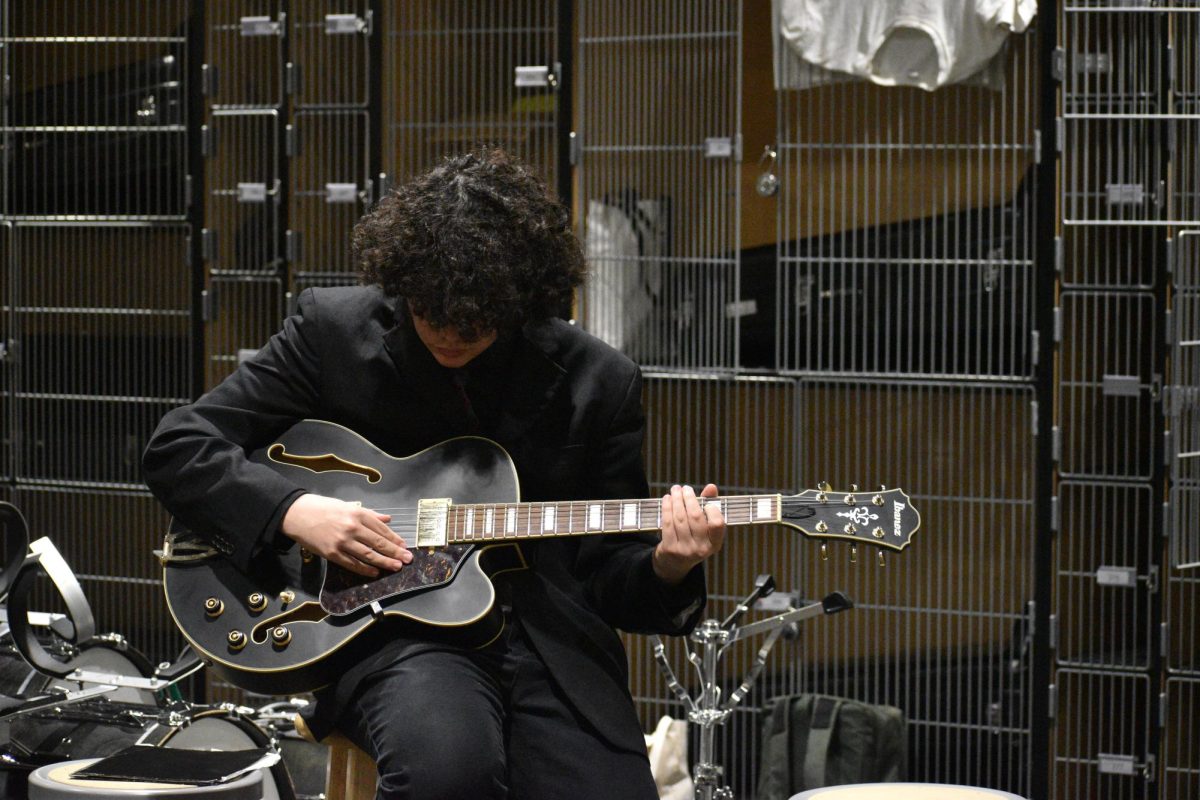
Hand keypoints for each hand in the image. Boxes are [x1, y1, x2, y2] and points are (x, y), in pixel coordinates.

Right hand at [280, 494, 412, 577]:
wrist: (297, 514)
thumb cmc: (323, 508)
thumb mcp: (348, 506)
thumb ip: (369, 514)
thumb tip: (388, 519)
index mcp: (358, 514)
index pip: (382, 529)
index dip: (395, 539)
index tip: (404, 546)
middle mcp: (352, 528)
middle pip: (378, 543)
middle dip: (395, 552)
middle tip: (408, 559)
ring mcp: (342, 542)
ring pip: (369, 555)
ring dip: (385, 562)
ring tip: (396, 566)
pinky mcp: (332, 553)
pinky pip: (353, 564)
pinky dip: (366, 569)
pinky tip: (375, 572)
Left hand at [653, 484, 725, 585]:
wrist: (675, 563)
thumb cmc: (694, 537)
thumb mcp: (705, 527)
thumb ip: (710, 505)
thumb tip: (711, 487)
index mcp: (714, 544)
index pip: (717, 524)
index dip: (712, 510)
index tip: (706, 502)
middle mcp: (701, 549)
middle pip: (695, 517)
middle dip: (689, 499)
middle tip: (685, 488)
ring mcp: (685, 550)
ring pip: (680, 518)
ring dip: (676, 500)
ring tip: (675, 490)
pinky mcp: (670, 548)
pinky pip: (668, 523)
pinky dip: (667, 508)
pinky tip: (667, 499)